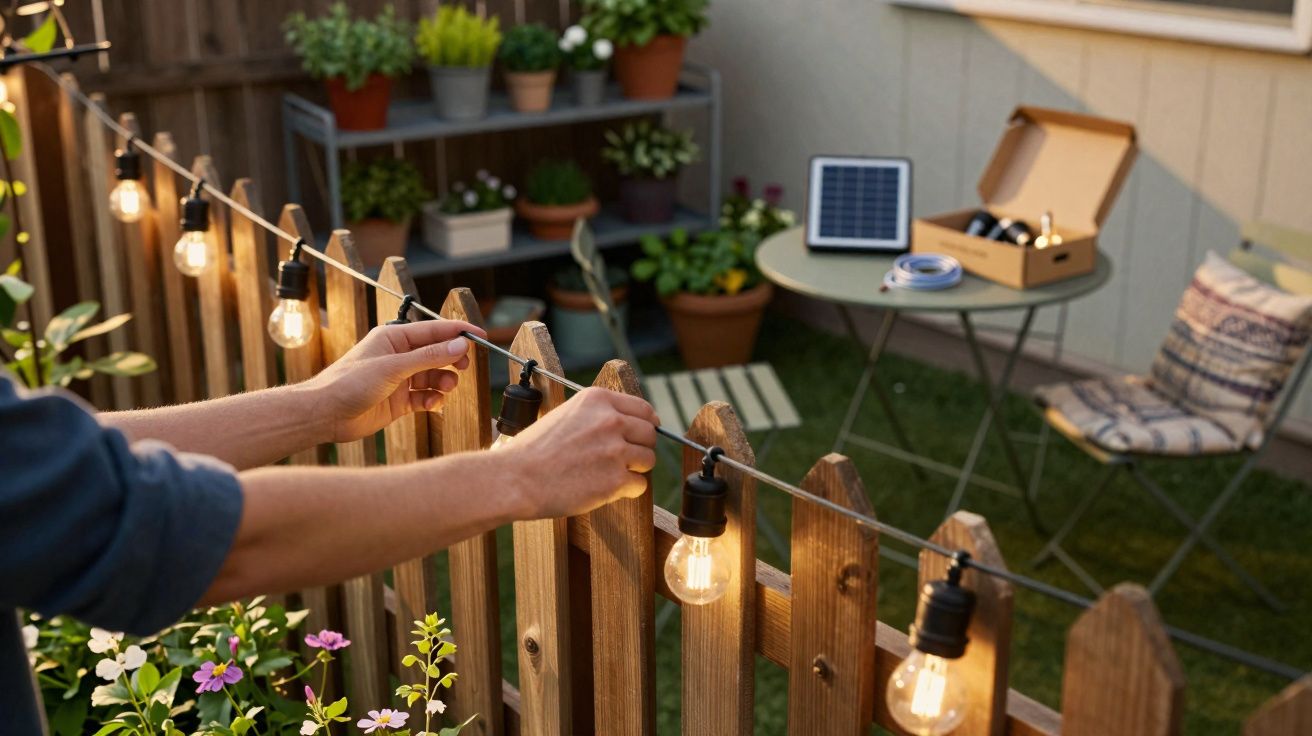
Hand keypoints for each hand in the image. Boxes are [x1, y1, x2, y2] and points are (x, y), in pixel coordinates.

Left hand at [307, 319, 486, 442]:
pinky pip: (426, 397)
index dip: (459, 332)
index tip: (481, 336)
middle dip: (453, 360)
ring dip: (444, 382)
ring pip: (434, 376)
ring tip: (445, 388)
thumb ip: (429, 357)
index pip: (434, 330)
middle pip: (438, 353)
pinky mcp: (399, 401)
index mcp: (394, 338)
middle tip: (463, 367)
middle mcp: (398, 356)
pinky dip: (433, 400)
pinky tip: (432, 404)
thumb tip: (460, 345)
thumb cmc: (349, 382)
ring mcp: (400, 379)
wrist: (325, 414)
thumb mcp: (393, 367)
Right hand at [501, 387, 658, 518]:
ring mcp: (615, 451)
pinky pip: (639, 485)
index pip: (644, 409)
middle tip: (623, 459)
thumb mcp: (567, 415)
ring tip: (610, 474)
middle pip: (650, 434)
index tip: (642, 435)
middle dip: (640, 448)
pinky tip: (606, 489)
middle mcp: (611, 421)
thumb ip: (597, 416)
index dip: (647, 424)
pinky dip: (627, 490)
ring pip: (648, 460)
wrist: (515, 478)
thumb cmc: (534, 450)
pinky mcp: (615, 481)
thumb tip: (626, 424)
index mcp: (598, 399)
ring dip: (635, 469)